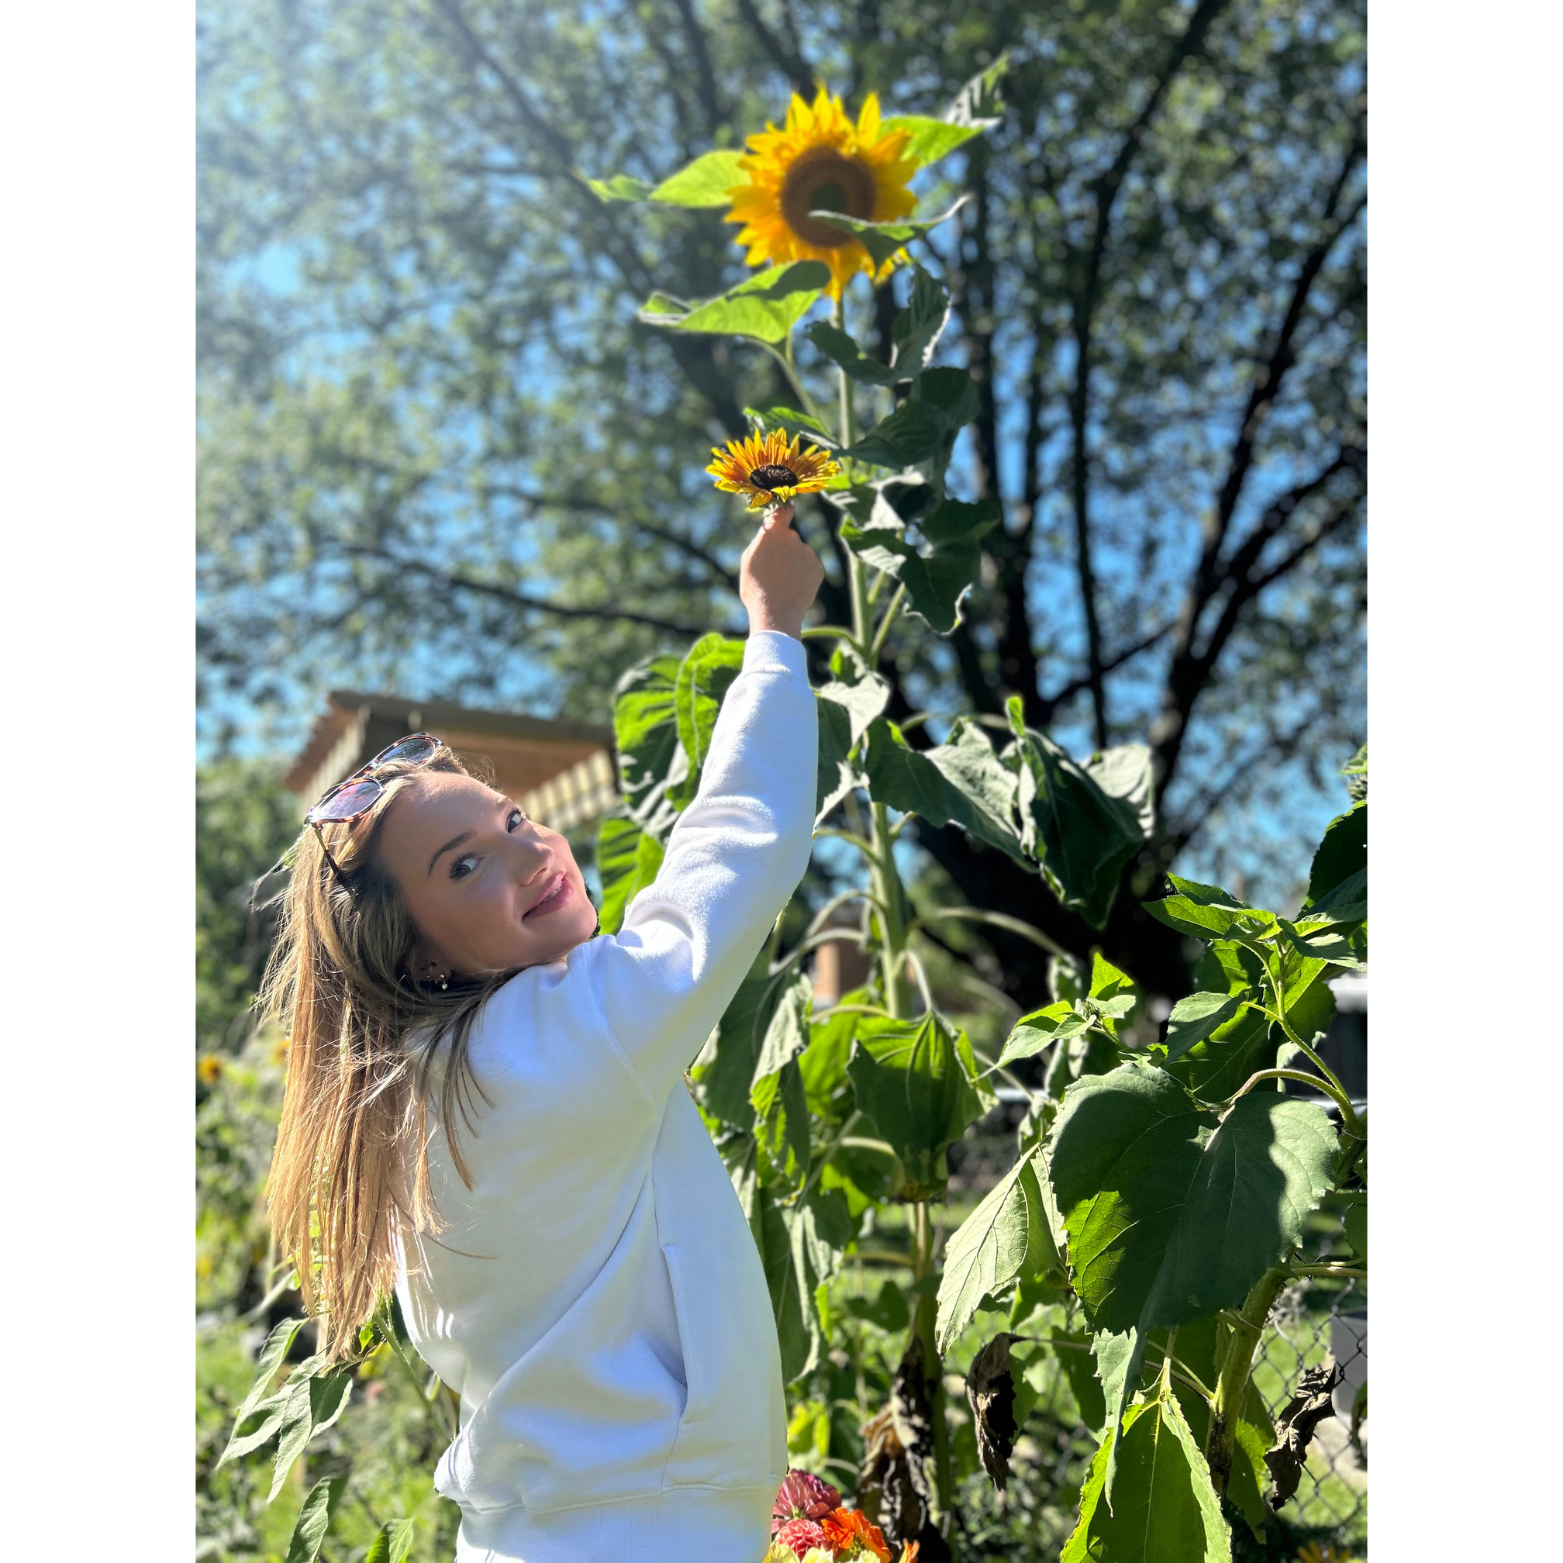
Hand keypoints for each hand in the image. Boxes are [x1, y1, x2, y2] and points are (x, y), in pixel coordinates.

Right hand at [739, 504, 823, 639]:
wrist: (776, 613)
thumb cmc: (756, 589)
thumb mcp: (748, 561)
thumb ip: (760, 540)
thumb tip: (769, 526)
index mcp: (773, 533)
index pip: (783, 512)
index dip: (784, 513)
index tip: (786, 513)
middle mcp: (793, 537)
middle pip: (790, 537)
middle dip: (784, 549)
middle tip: (774, 570)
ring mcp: (808, 552)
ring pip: (800, 553)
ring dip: (794, 562)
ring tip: (783, 582)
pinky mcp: (818, 567)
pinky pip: (810, 566)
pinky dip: (803, 574)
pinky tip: (794, 587)